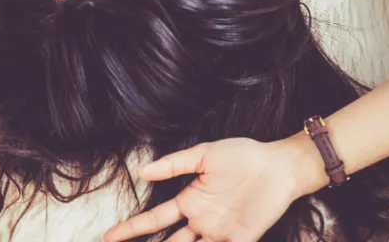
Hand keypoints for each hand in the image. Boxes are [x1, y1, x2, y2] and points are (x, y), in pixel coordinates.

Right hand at [104, 138, 308, 241]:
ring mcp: (221, 233)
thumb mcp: (204, 155)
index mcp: (190, 201)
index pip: (155, 219)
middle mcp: (202, 222)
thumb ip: (174, 164)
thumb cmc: (243, 156)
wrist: (279, 165)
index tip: (108, 236)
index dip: (132, 228)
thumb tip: (142, 171)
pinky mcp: (242, 239)